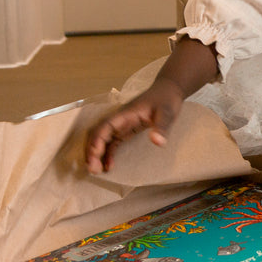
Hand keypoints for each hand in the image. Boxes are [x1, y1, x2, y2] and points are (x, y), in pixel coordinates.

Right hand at [84, 35, 218, 174]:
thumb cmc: (167, 99)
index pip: (105, 126)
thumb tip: (157, 143)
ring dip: (96, 154)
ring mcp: (121, 124)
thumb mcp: (168, 113)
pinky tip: (108, 166)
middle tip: (93, 169)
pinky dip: (107, 154)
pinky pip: (111, 143)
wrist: (169, 90)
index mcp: (126, 113)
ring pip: (102, 139)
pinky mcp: (125, 129)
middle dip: (92, 150)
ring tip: (96, 171)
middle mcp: (119, 119)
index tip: (95, 155)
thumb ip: (162, 128)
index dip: (97, 140)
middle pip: (98, 133)